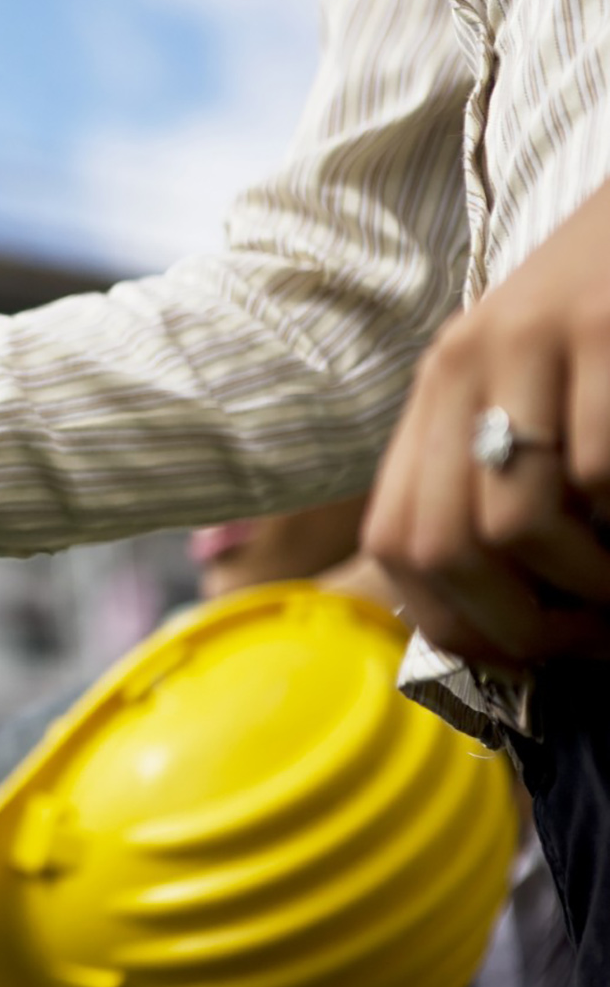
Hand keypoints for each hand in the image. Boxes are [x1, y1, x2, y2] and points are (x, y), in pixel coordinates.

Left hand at [363, 179, 609, 664]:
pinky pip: (604, 473)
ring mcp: (536, 346)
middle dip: (525, 624)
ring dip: (593, 584)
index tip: (529, 655)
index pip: (397, 539)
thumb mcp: (538, 381)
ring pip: (519, 525)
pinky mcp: (608, 331)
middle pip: (443, 548)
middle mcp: (468, 363)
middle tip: (598, 637)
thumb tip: (512, 619)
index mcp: (439, 386)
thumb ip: (505, 472)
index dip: (457, 622)